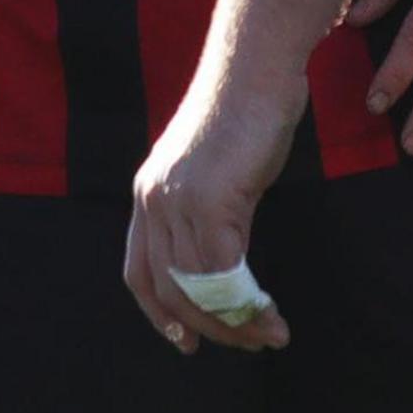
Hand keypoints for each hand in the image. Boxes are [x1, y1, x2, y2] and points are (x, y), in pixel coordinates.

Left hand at [122, 76, 304, 353]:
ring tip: (271, 336)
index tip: (186, 341)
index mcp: (148, 193)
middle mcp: (154, 200)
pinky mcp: (212, 202)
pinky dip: (250, 304)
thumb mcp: (214, 170)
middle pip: (169, 289)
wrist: (258, 69)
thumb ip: (207, 211)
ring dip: (237, 323)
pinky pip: (226, 273)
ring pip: (199, 288)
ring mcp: (179, 201)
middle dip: (209, 327)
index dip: (159, 315)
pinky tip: (273, 314)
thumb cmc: (247, 112)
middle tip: (248, 343)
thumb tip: (225, 260)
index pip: (138, 272)